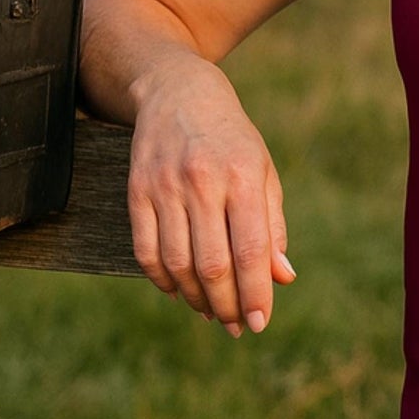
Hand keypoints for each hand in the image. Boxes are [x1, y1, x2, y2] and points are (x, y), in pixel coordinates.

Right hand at [127, 57, 294, 336]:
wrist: (178, 92)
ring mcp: (165, 187)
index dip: (255, 292)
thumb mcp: (263, 172)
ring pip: (178, 264)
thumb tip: (282, 278)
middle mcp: (203, 182)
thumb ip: (272, 225)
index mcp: (244, 176)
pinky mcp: (136, 192)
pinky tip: (180, 291)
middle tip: (237, 326)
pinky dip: (163, 280)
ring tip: (212, 312)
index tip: (260, 322)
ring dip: (196, 298)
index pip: (251, 249)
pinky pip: (147, 251)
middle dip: (226, 305)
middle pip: (213, 264)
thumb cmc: (232, 140)